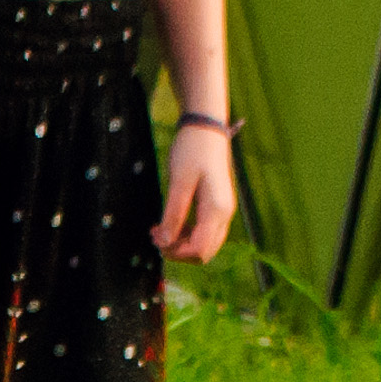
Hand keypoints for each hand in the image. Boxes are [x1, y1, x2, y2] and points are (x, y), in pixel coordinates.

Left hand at [154, 120, 235, 262]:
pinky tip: (170, 222)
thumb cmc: (192, 151)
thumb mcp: (179, 181)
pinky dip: (186, 233)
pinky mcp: (217, 206)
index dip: (176, 252)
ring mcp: (223, 211)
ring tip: (159, 229)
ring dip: (181, 243)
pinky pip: (204, 231)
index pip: (200, 249)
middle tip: (155, 235)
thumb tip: (165, 242)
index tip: (156, 240)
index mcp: (217, 210)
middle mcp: (225, 215)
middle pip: (205, 252)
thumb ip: (173, 213)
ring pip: (205, 244)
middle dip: (179, 250)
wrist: (206, 129)